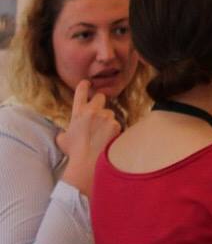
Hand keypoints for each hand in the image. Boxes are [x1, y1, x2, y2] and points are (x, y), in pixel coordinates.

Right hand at [56, 80, 121, 196]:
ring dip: (107, 120)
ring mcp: (106, 117)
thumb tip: (65, 133)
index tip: (87, 82)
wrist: (87, 161)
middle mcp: (92, 111)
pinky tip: (108, 139)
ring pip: (110, 113)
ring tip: (101, 135)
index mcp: (78, 112)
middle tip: (98, 113)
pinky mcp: (116, 124)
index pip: (80, 92)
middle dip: (100, 102)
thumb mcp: (62, 139)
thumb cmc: (74, 152)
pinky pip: (117, 124)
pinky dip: (114, 130)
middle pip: (101, 97)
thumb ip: (65, 131)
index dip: (84, 85)